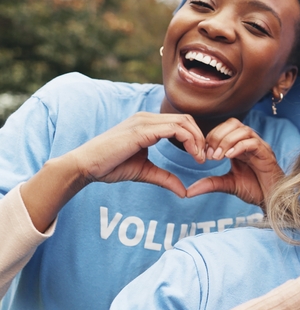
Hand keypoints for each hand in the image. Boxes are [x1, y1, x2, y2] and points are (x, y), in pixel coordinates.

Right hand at [74, 111, 206, 195]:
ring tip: (199, 158)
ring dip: (197, 139)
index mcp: (147, 124)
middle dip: (200, 137)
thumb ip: (165, 178)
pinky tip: (192, 155)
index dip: (195, 137)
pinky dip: (189, 140)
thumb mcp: (145, 172)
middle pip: (186, 119)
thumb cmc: (110, 167)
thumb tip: (185, 192)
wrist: (85, 166)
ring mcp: (144, 121)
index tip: (201, 157)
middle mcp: (147, 118)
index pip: (181, 122)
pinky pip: (174, 129)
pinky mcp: (142, 130)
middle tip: (204, 158)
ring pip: (183, 122)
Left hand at [185, 118, 282, 205]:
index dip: (212, 137)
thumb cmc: (254, 190)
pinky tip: (229, 157)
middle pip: (233, 123)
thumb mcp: (228, 185)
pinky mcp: (267, 154)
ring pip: (243, 130)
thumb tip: (188, 191)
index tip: (203, 154)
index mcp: (240, 146)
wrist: (272, 200)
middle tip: (210, 154)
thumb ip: (210, 184)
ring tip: (218, 156)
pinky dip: (239, 147)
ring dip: (227, 140)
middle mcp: (250, 143)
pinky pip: (253, 143)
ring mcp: (260, 147)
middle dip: (218, 135)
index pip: (225, 128)